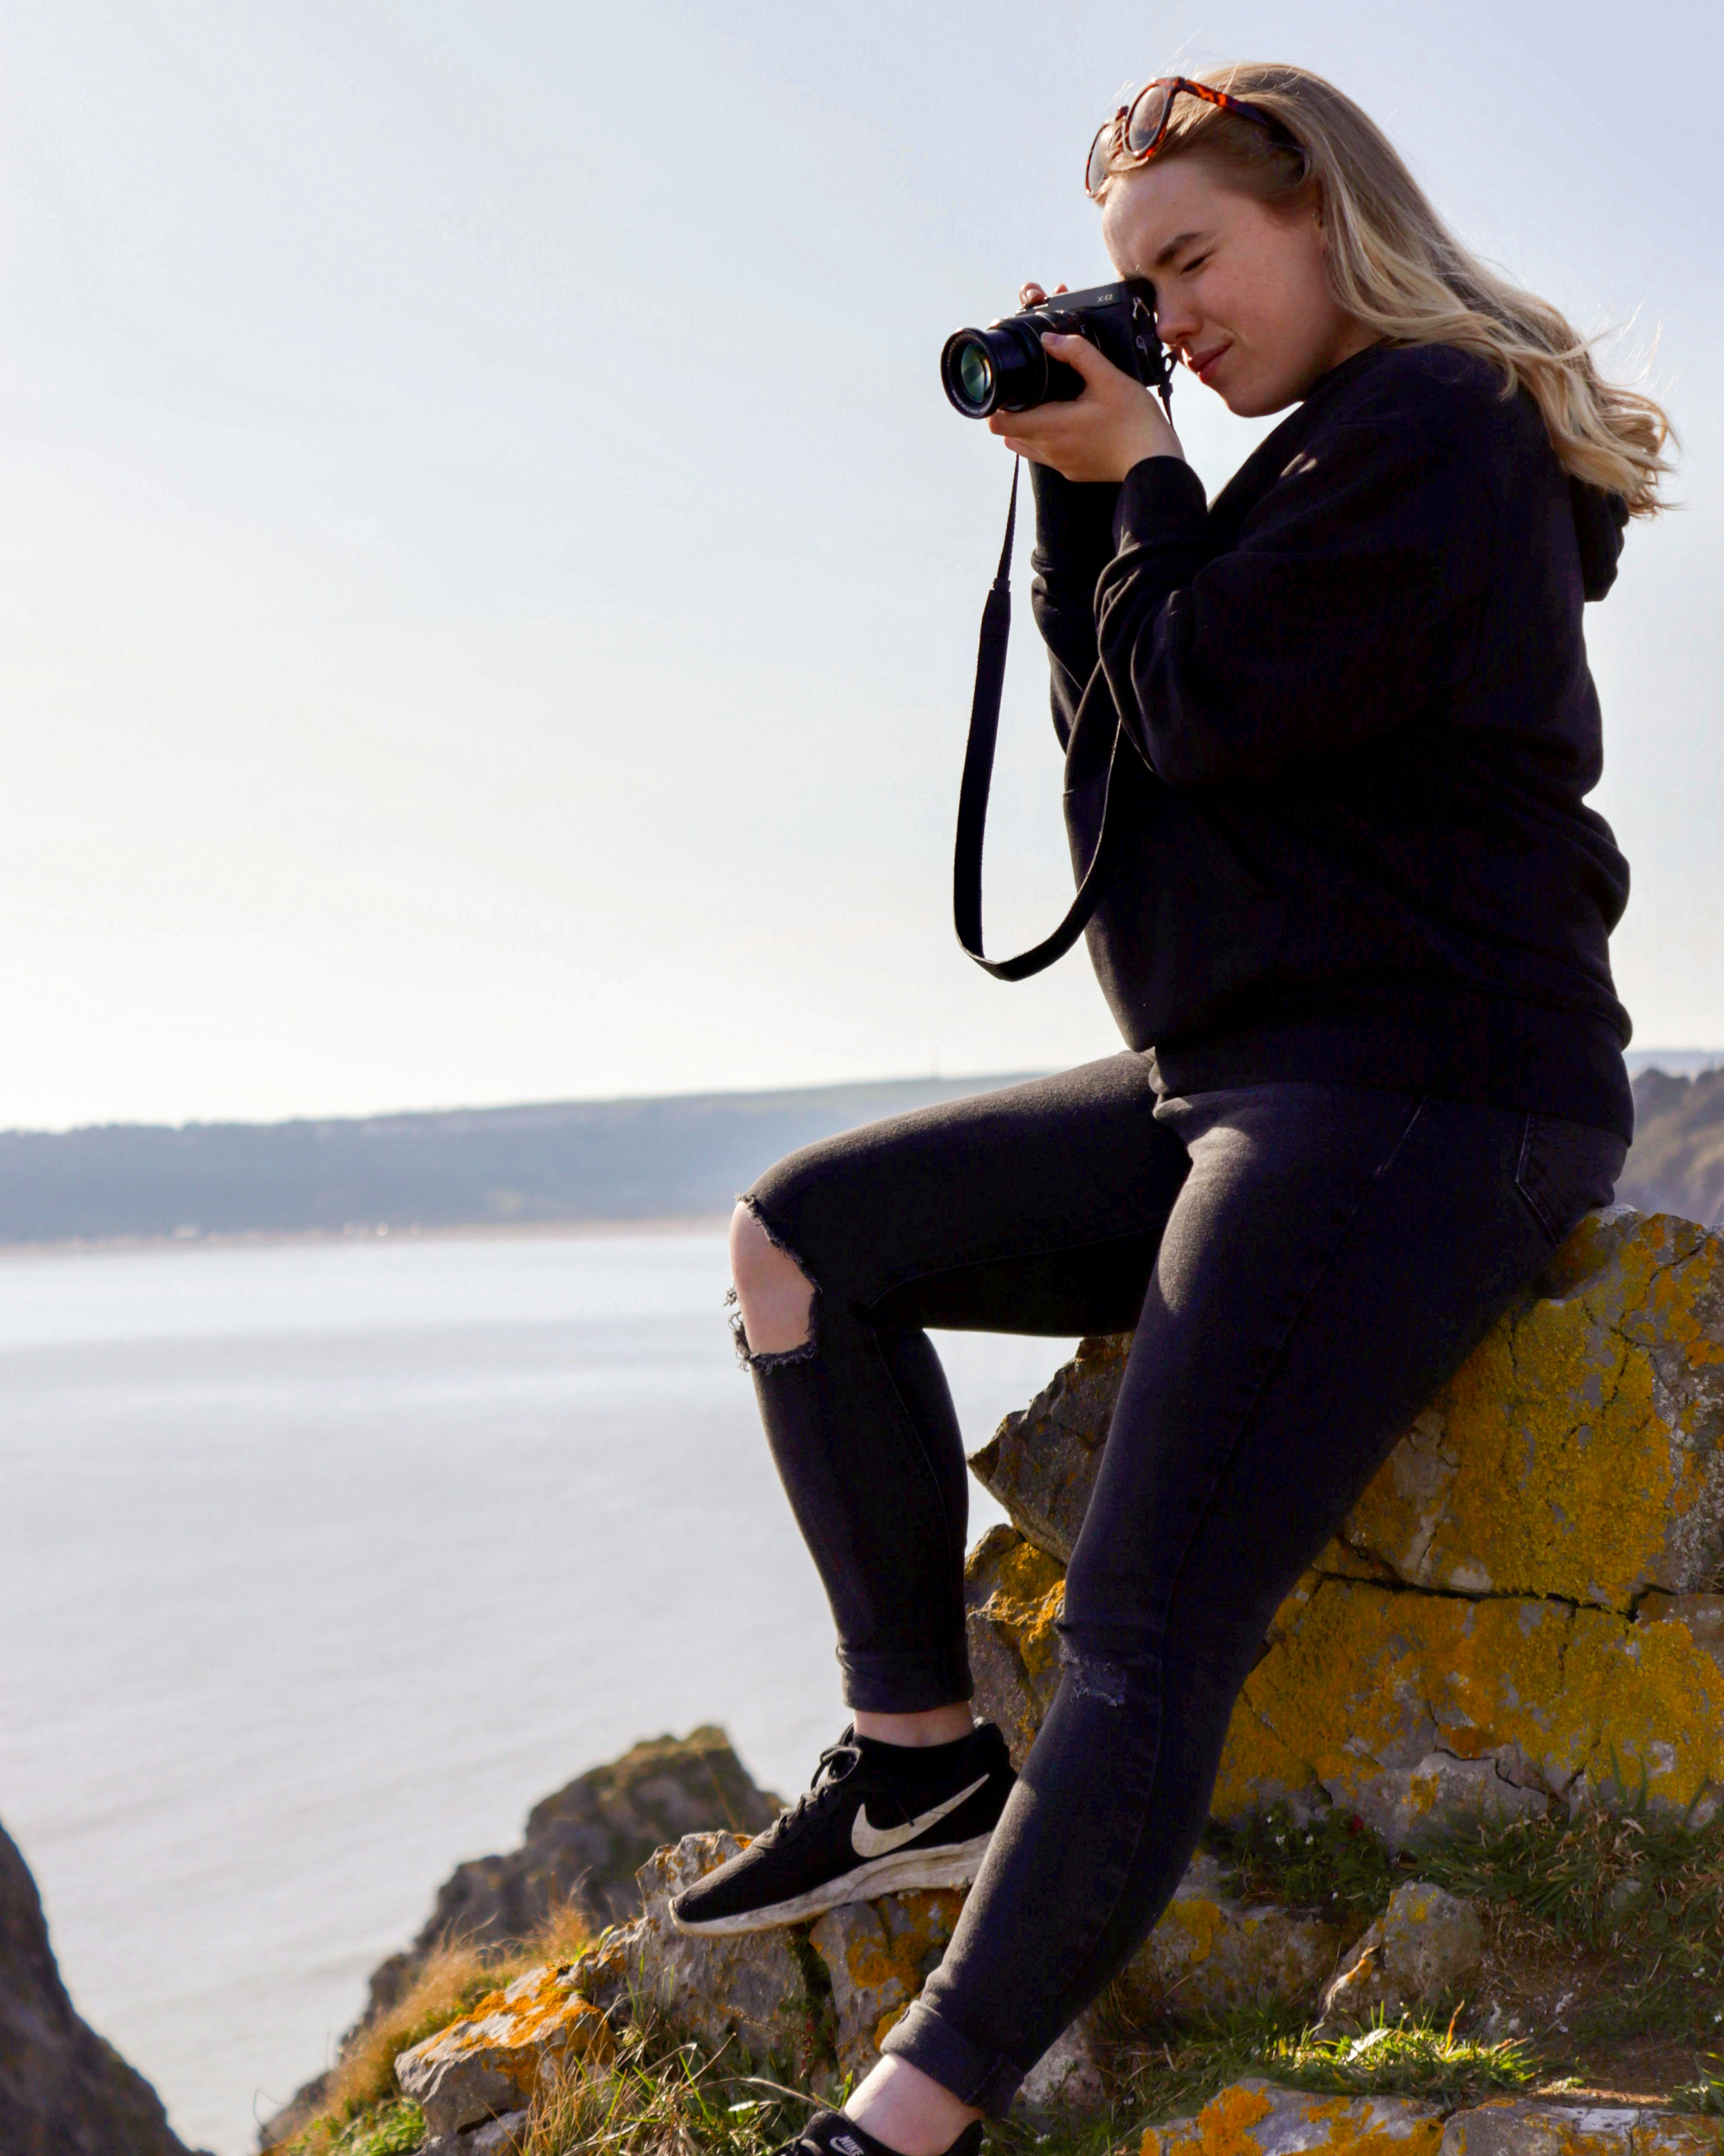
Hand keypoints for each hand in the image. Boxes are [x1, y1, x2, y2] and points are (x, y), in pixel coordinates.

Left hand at [987, 280, 1182, 482]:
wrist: (1155, 461)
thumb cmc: (1135, 421)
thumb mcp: (1109, 378)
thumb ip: (1078, 354)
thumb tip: (1050, 340)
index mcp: (1052, 427)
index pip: (1000, 423)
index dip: (996, 404)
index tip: (1007, 387)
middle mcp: (1049, 450)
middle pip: (1008, 434)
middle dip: (1011, 412)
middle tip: (1027, 390)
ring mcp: (1060, 464)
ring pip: (1024, 446)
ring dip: (1027, 427)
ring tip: (1046, 405)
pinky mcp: (1072, 472)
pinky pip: (1045, 456)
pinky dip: (1044, 439)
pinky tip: (1065, 423)